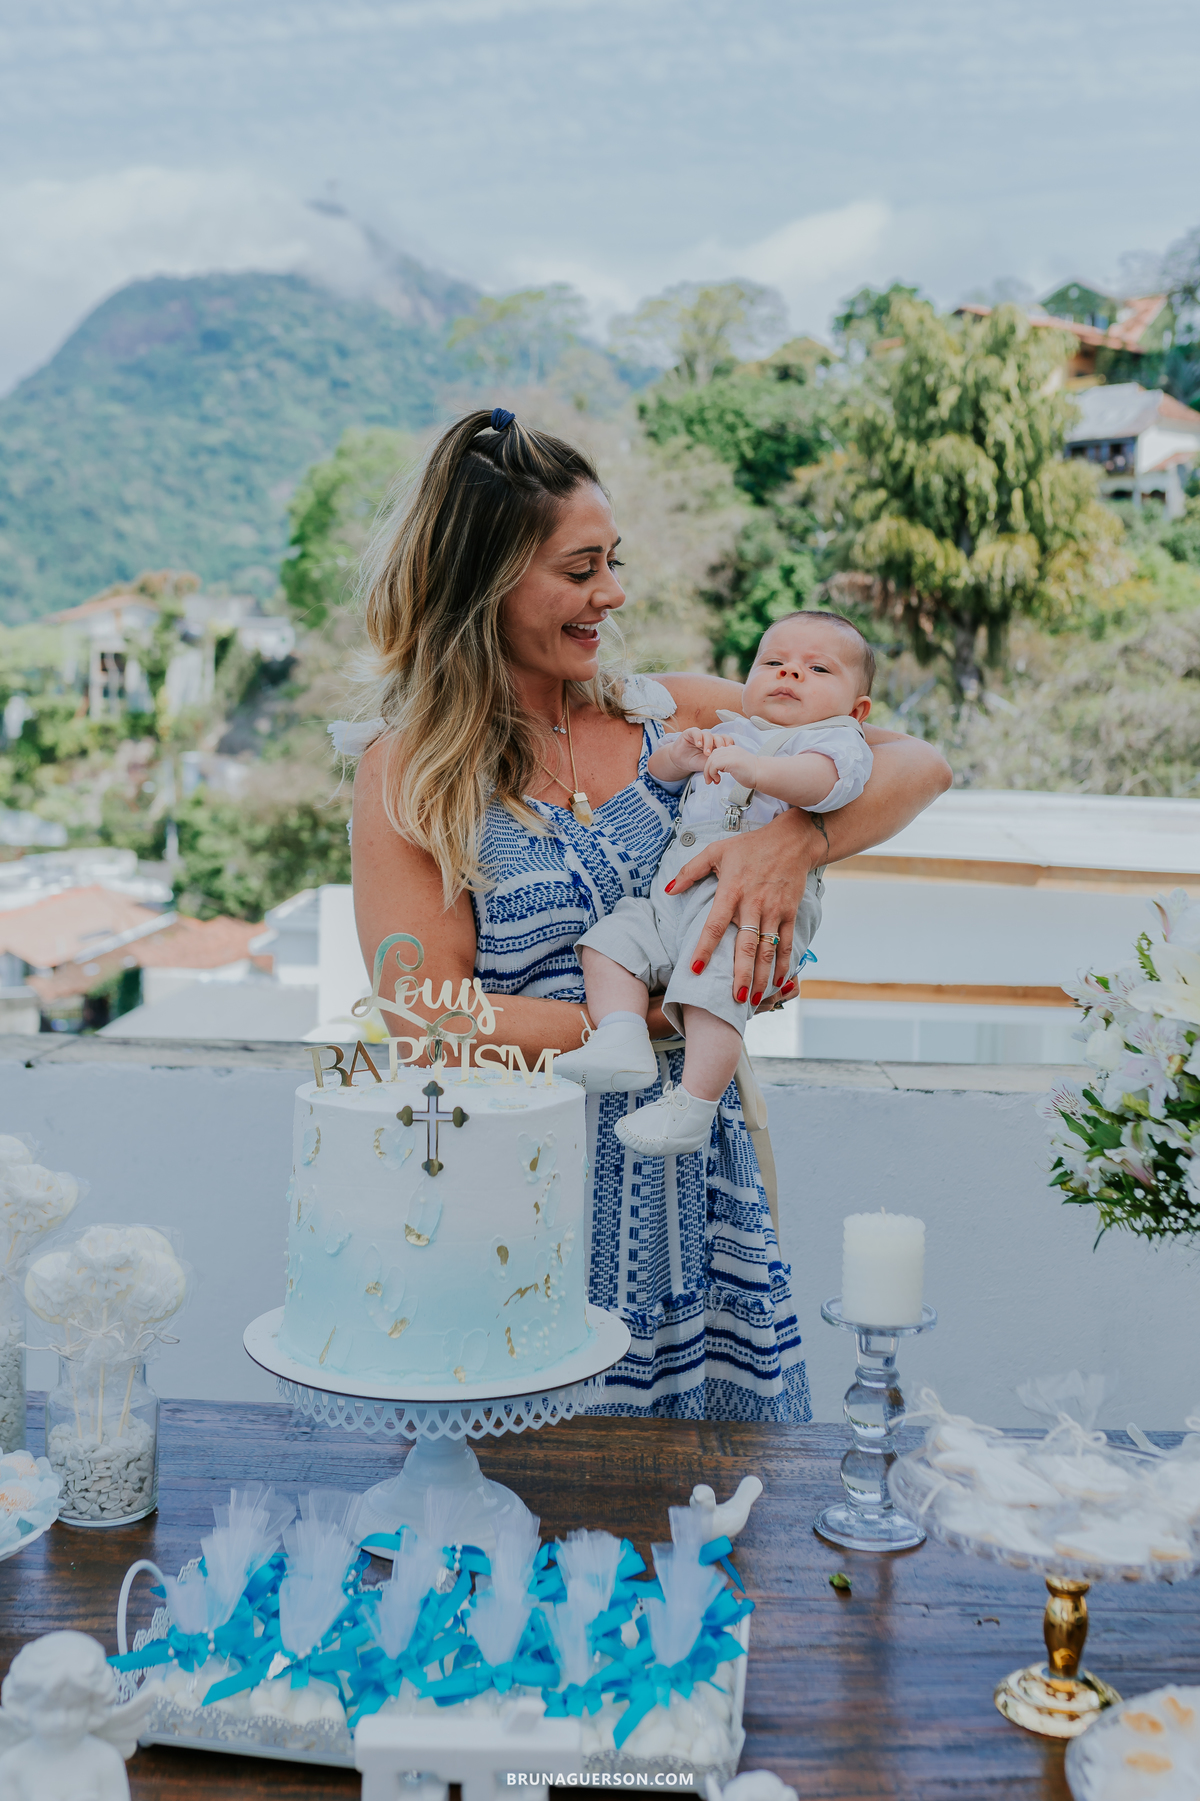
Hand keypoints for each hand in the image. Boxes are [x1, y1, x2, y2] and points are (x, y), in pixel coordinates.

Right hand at [668, 728, 734, 776]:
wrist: (680, 761)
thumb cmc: (694, 761)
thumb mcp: (707, 764)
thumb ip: (715, 763)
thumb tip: (725, 768)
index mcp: (716, 744)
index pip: (726, 740)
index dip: (729, 744)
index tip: (729, 751)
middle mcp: (710, 739)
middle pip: (719, 737)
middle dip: (720, 744)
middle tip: (719, 752)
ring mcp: (701, 735)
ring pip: (708, 735)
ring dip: (709, 744)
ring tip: (707, 753)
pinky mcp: (690, 733)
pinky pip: (696, 732)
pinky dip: (698, 738)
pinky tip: (698, 744)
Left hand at [668, 809, 824, 1001]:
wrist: (792, 841)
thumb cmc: (750, 846)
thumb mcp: (716, 851)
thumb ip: (690, 871)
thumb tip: (669, 889)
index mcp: (731, 891)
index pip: (715, 925)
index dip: (705, 948)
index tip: (695, 969)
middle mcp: (754, 904)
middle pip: (746, 946)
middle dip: (740, 974)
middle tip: (733, 999)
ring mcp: (774, 911)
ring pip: (767, 950)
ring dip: (761, 976)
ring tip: (752, 999)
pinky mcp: (789, 913)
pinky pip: (786, 944)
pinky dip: (782, 964)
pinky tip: (777, 982)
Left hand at [703, 743, 756, 786]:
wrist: (761, 774)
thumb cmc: (752, 773)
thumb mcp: (737, 765)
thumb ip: (728, 764)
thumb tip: (719, 769)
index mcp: (732, 749)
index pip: (716, 753)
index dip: (712, 765)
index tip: (714, 775)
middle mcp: (730, 749)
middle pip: (711, 756)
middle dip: (707, 769)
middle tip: (709, 780)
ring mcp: (729, 754)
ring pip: (710, 761)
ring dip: (708, 773)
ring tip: (713, 781)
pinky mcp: (728, 761)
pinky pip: (713, 766)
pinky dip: (712, 774)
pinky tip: (717, 780)